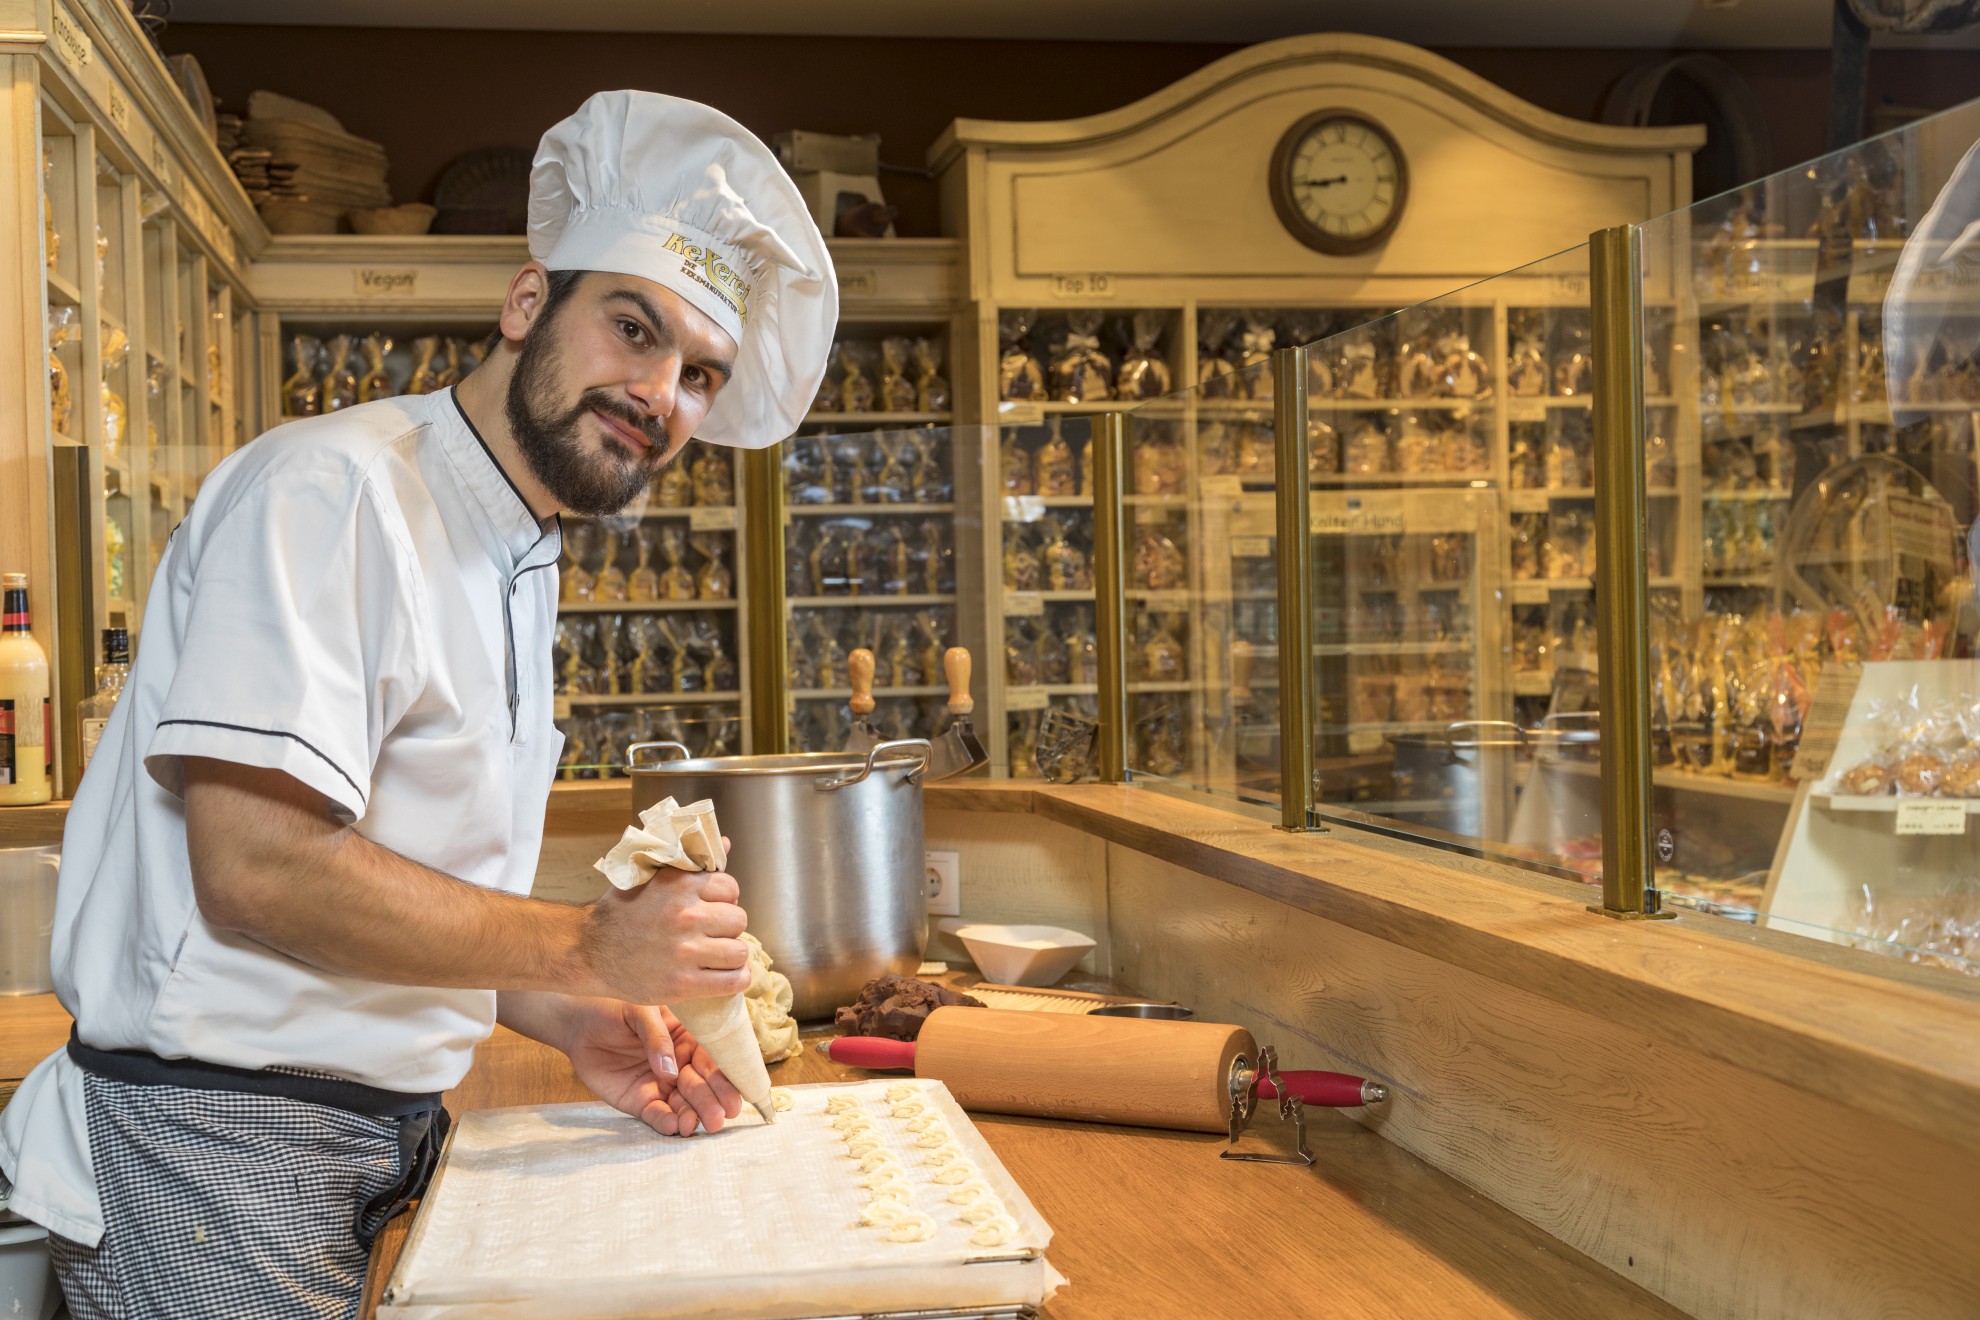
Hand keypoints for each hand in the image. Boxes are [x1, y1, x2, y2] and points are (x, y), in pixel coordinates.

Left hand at [563, 998, 743, 1135]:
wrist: (578, 1023)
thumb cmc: (613, 1007)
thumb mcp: (640, 1011)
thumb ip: (657, 1038)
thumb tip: (671, 1072)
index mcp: (688, 1037)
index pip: (712, 1059)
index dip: (725, 1077)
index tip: (736, 1094)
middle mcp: (680, 1063)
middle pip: (702, 1085)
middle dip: (713, 1102)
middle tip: (720, 1117)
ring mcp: (662, 1084)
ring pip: (684, 1104)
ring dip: (693, 1116)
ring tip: (696, 1125)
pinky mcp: (641, 1101)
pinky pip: (658, 1115)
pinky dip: (667, 1122)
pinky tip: (675, 1127)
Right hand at [577, 860, 749, 1004]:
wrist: (588, 952)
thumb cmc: (620, 913)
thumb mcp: (649, 876)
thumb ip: (688, 862)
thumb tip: (725, 844)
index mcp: (679, 885)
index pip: (730, 887)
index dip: (724, 898)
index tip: (712, 907)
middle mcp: (686, 916)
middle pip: (739, 919)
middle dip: (728, 926)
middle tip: (711, 932)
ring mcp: (685, 952)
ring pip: (739, 950)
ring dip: (731, 953)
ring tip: (716, 954)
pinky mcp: (683, 983)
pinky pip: (734, 980)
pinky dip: (736, 978)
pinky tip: (725, 974)